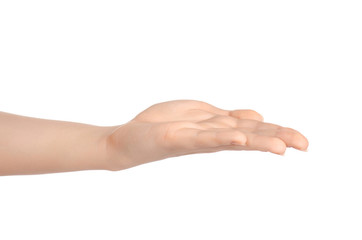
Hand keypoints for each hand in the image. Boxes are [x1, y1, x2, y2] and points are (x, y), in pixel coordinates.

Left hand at [106, 100, 308, 169]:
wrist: (131, 139)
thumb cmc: (166, 126)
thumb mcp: (202, 116)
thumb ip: (229, 118)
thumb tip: (258, 115)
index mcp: (218, 129)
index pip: (253, 127)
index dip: (277, 131)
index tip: (303, 140)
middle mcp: (211, 136)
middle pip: (247, 134)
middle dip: (276, 138)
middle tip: (304, 145)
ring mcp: (195, 138)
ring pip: (230, 137)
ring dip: (255, 141)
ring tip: (280, 146)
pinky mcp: (176, 138)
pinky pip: (200, 138)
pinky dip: (220, 137)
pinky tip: (237, 138)